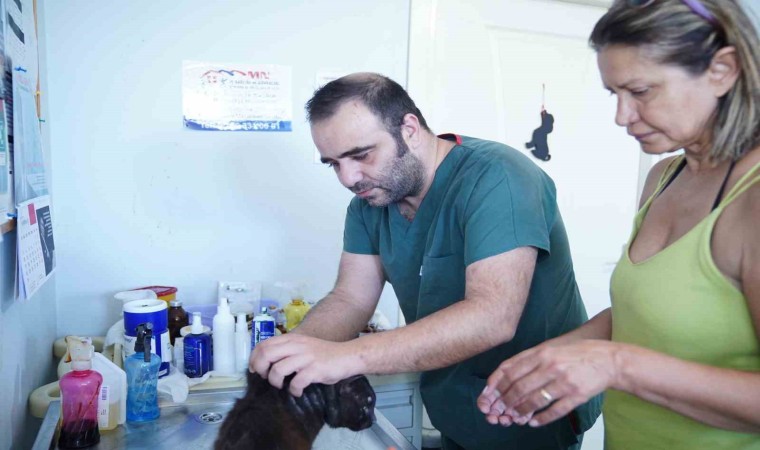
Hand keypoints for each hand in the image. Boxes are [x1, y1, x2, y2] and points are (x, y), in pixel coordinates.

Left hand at [249, 334, 360, 395]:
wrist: (347, 356)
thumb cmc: (324, 354)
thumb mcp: (303, 347)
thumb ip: (287, 350)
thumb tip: (267, 362)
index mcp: (292, 339)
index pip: (264, 344)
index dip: (255, 357)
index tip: (255, 369)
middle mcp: (297, 345)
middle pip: (266, 354)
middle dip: (260, 369)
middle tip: (265, 378)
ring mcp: (305, 357)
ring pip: (278, 369)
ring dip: (276, 382)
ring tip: (283, 386)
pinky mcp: (314, 369)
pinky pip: (296, 382)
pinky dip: (294, 390)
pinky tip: (298, 392)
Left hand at [477, 339, 619, 426]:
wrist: (610, 360)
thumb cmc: (578, 354)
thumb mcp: (551, 348)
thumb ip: (530, 358)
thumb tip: (506, 371)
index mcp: (542, 352)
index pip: (511, 369)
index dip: (497, 384)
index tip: (489, 394)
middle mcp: (551, 366)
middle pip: (519, 386)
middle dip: (505, 401)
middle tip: (498, 410)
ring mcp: (563, 381)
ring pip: (534, 400)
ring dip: (520, 411)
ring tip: (513, 417)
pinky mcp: (576, 395)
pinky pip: (554, 410)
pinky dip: (541, 418)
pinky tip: (533, 422)